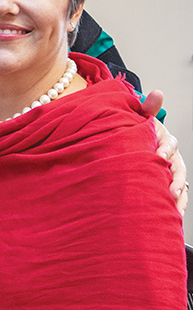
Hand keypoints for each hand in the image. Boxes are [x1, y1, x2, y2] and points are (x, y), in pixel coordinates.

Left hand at [142, 90, 187, 213]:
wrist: (129, 137)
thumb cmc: (135, 128)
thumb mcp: (138, 117)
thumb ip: (146, 108)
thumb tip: (157, 93)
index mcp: (164, 139)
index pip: (168, 144)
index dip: (164, 150)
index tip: (158, 156)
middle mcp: (170, 156)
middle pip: (178, 168)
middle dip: (175, 180)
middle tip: (171, 190)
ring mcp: (170, 171)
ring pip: (180, 184)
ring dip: (179, 196)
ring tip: (174, 208)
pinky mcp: (166, 183)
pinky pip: (175, 196)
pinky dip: (175, 205)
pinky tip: (172, 216)